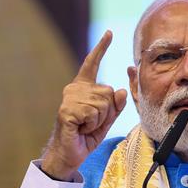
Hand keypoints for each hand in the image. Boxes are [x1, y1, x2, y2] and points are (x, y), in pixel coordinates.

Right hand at [40, 31, 127, 180]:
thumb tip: (120, 90)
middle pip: (108, 92)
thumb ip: (115, 106)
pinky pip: (93, 113)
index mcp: (83, 88)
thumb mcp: (106, 120)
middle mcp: (74, 89)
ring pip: (102, 104)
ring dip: (99, 120)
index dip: (101, 48)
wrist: (69, 155)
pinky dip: (91, 125)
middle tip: (90, 123)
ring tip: (84, 126)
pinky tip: (80, 129)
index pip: (92, 64)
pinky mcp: (67, 110)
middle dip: (107, 112)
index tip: (110, 33)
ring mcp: (69, 98)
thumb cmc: (85, 137)